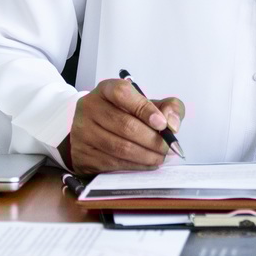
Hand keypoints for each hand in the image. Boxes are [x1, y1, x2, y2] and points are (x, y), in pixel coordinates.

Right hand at [64, 77, 186, 175]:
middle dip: (152, 139)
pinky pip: (113, 163)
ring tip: (160, 157)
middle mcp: (90, 107)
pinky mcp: (83, 154)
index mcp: (106, 90)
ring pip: (120, 147)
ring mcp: (83, 131)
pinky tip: (147, 163)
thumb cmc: (124, 115)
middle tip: (168, 147)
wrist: (93, 132)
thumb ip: (167, 107)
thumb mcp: (147, 104)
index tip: (163, 124)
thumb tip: (172, 123)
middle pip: (125, 125)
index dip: (145, 109)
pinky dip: (135, 165)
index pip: (123, 93)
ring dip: (146, 155)